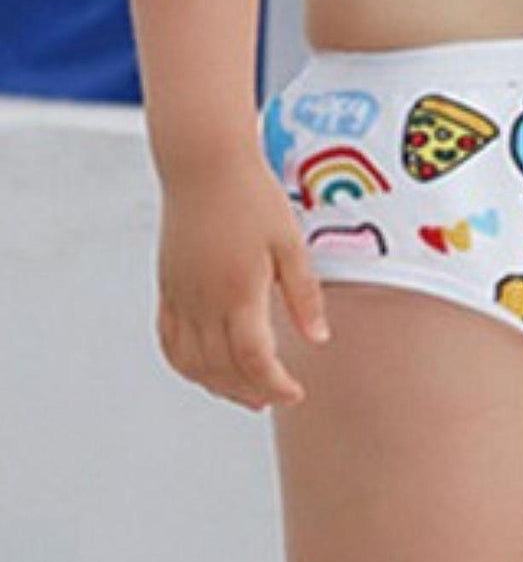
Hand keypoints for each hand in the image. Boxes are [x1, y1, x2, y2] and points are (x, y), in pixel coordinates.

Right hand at [155, 153, 328, 410]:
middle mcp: (203, 301)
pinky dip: (187, 365)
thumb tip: (318, 339)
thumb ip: (304, 295)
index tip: (296, 392)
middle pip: (222, 369)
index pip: (254, 360)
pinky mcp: (167, 287)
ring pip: (192, 362)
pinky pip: (169, 341)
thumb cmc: (253, 197)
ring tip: (246, 392)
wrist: (205, 164)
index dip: (276, 384)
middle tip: (276, 397)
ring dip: (218, 385)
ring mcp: (179, 296)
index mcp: (239, 292)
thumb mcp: (290, 243)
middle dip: (251, 391)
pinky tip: (207, 369)